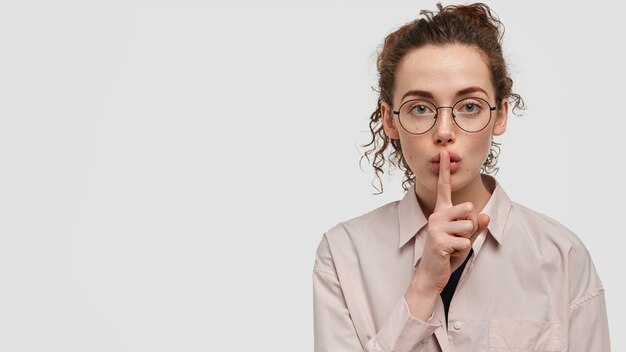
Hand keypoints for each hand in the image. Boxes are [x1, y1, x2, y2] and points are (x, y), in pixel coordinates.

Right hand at [413, 150, 489, 295]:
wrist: (431, 274)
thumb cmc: (448, 254)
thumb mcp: (465, 239)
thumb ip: (476, 227)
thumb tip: (485, 216)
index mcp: (442, 212)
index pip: (444, 189)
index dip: (445, 171)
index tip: (444, 154)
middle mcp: (436, 216)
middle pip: (469, 208)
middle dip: (471, 226)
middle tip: (458, 239)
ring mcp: (436, 228)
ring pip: (469, 225)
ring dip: (467, 239)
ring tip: (454, 247)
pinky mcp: (439, 240)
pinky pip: (465, 242)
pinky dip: (463, 250)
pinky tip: (451, 254)